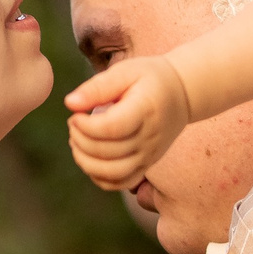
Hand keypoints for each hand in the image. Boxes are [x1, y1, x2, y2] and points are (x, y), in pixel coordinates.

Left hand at [65, 54, 190, 189]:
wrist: (182, 93)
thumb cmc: (150, 79)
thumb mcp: (126, 71)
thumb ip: (98, 87)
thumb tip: (70, 103)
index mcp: (145, 111)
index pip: (112, 129)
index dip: (86, 126)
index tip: (75, 114)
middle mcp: (149, 138)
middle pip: (108, 152)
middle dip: (80, 139)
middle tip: (74, 123)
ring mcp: (149, 155)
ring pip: (112, 173)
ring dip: (86, 161)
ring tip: (77, 141)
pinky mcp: (146, 165)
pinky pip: (120, 182)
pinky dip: (99, 177)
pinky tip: (90, 158)